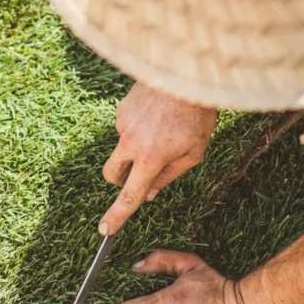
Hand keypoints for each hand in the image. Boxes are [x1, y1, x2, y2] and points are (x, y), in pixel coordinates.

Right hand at [100, 83, 217, 234]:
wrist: (187, 73)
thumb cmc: (197, 114)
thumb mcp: (194, 152)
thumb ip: (170, 176)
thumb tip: (150, 194)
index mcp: (150, 157)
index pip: (129, 195)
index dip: (117, 216)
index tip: (106, 230)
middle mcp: (130, 142)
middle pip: (112, 174)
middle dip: (120, 181)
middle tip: (139, 175)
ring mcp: (122, 124)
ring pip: (123, 148)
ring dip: (137, 148)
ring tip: (164, 130)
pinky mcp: (121, 109)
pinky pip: (127, 128)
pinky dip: (139, 128)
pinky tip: (158, 116)